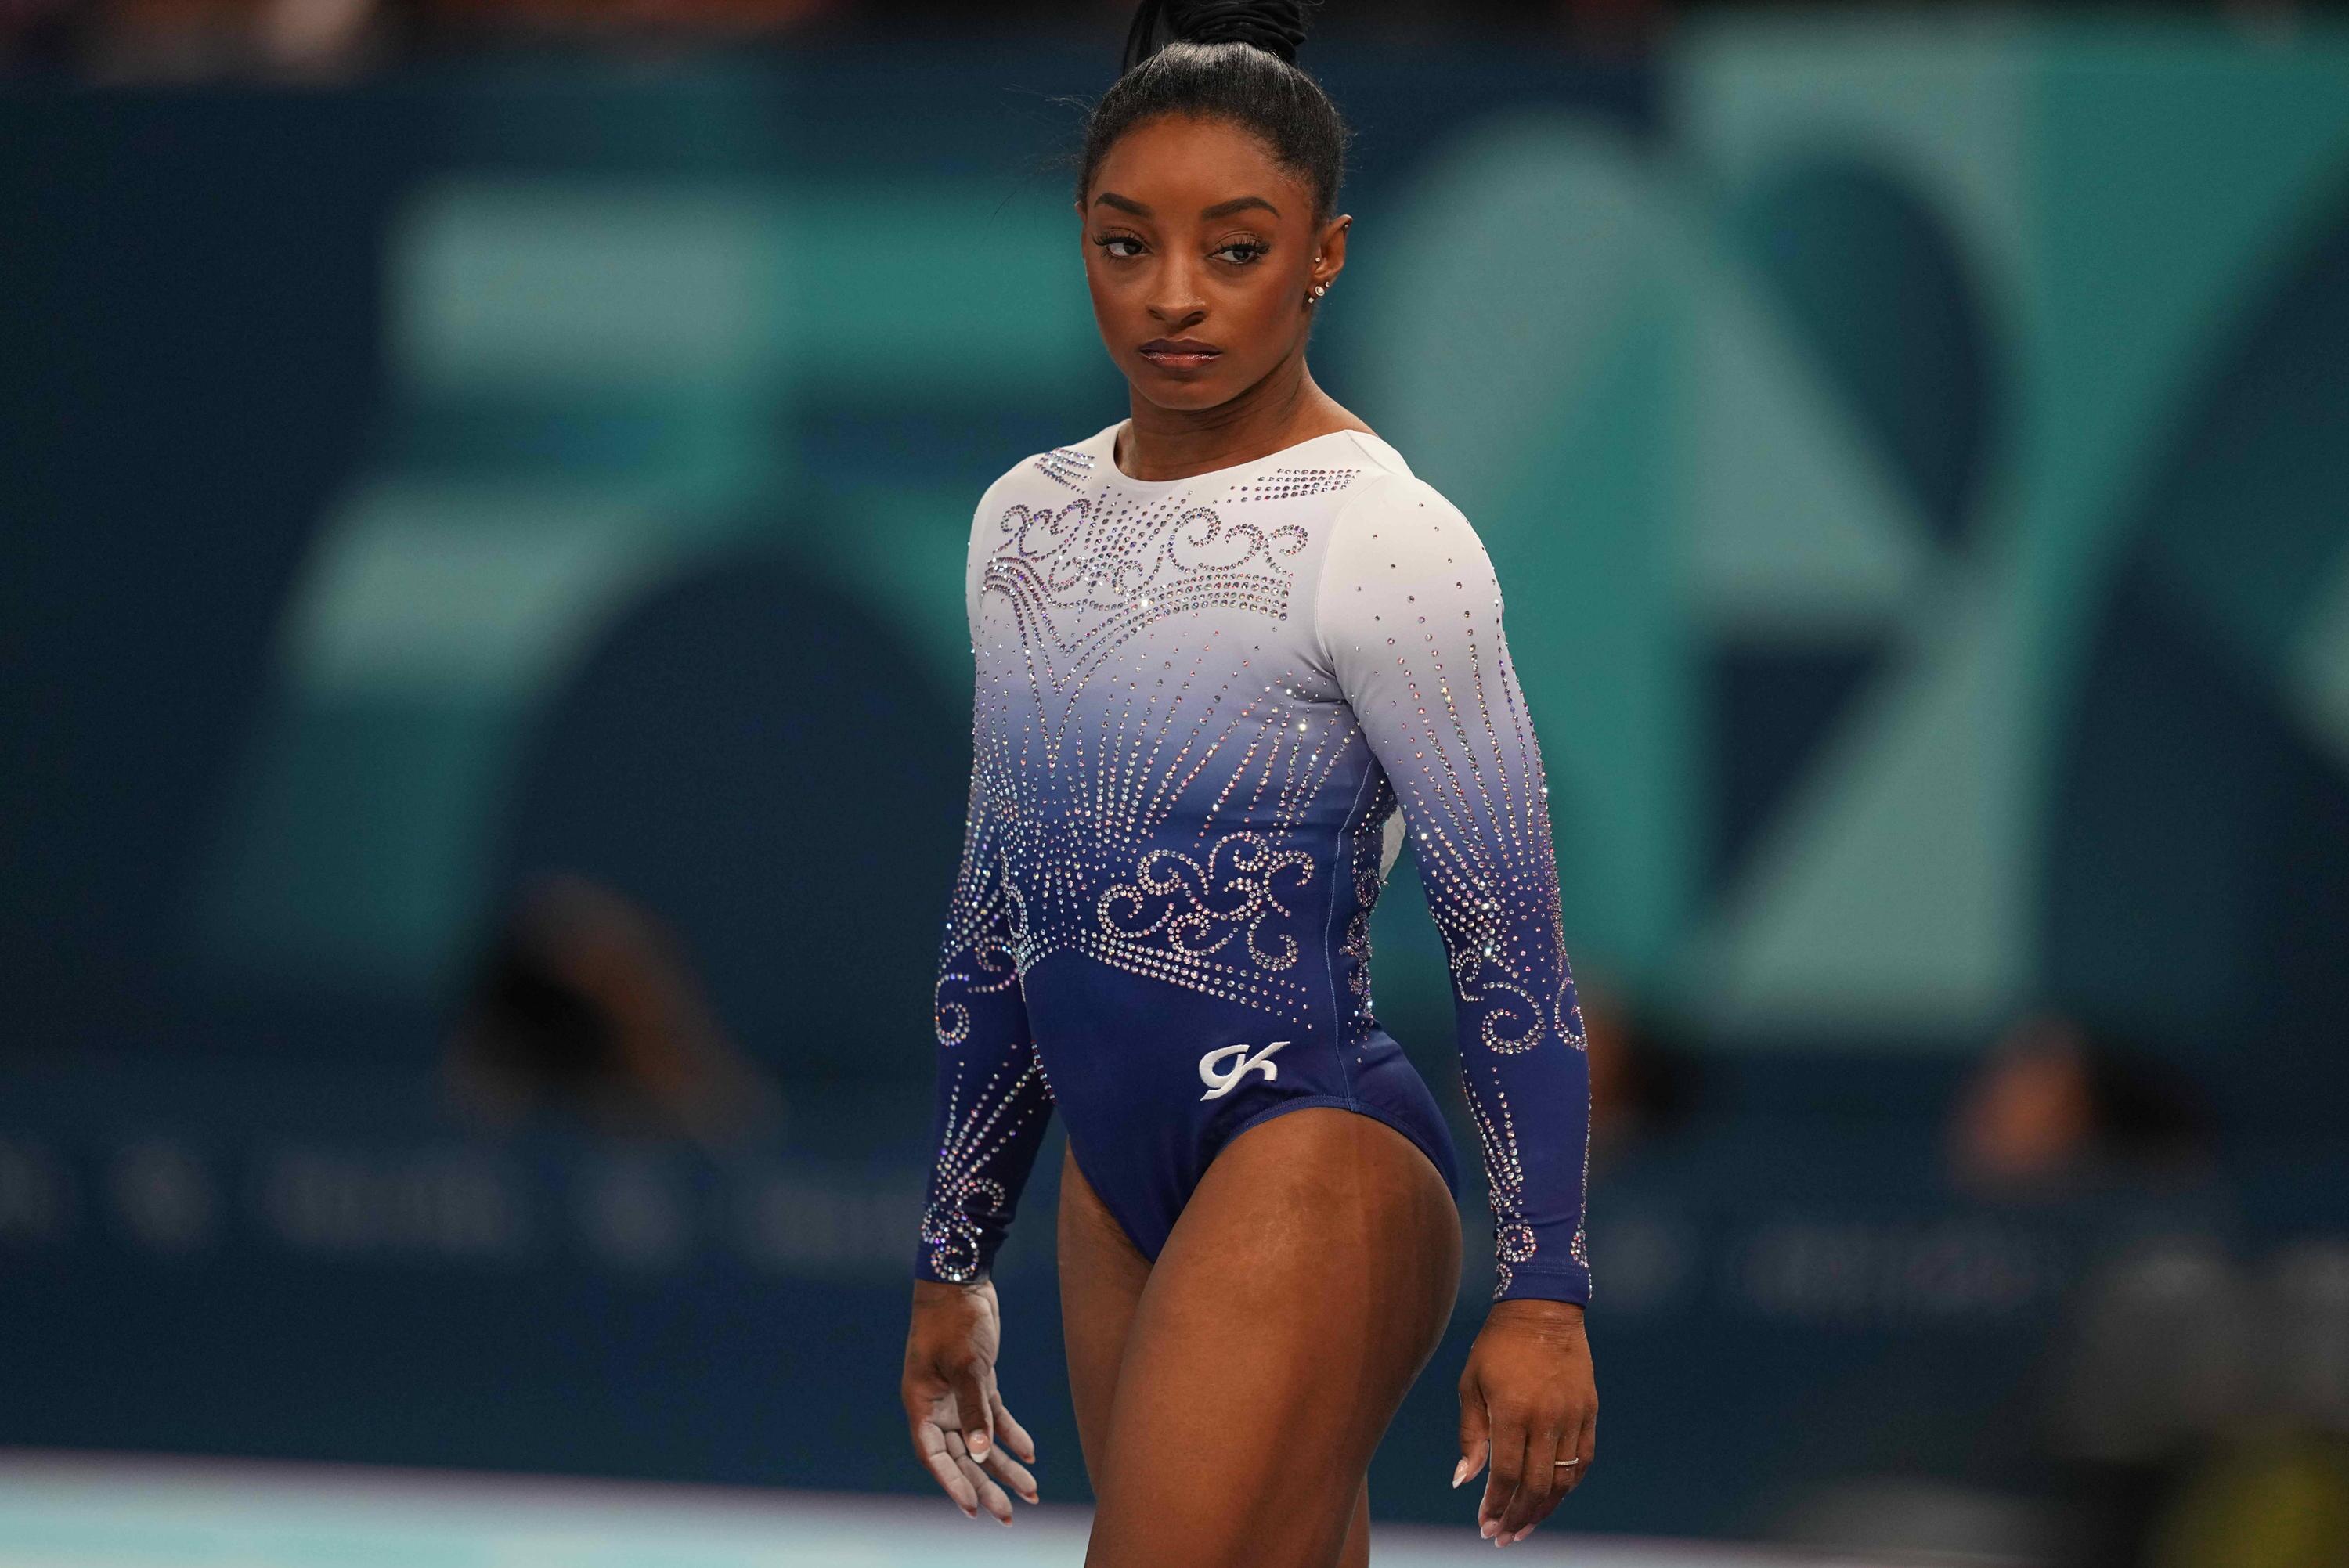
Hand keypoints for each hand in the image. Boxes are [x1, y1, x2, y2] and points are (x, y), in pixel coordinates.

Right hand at [902, 1276, 1041, 1523]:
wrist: (962, 1279)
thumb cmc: (955, 1319)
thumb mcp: (967, 1365)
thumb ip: (975, 1410)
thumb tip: (981, 1453)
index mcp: (921, 1403)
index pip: (935, 1456)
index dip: (953, 1485)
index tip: (974, 1510)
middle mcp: (937, 1405)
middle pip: (961, 1456)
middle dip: (985, 1486)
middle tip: (1007, 1515)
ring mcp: (957, 1395)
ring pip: (981, 1441)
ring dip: (1004, 1467)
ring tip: (1030, 1494)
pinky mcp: (978, 1382)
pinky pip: (995, 1418)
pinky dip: (1012, 1435)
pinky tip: (1031, 1455)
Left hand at [1454, 1298, 1595, 1546]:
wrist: (1541, 1309)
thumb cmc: (1496, 1346)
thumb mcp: (1471, 1384)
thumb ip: (1471, 1435)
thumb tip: (1463, 1481)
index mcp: (1512, 1410)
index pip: (1507, 1475)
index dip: (1495, 1505)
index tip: (1484, 1525)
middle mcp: (1547, 1417)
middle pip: (1537, 1485)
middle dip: (1517, 1517)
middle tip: (1501, 1537)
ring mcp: (1573, 1415)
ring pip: (1563, 1479)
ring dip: (1544, 1509)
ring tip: (1523, 1526)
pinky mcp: (1589, 1411)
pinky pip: (1583, 1460)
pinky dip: (1568, 1484)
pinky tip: (1551, 1497)